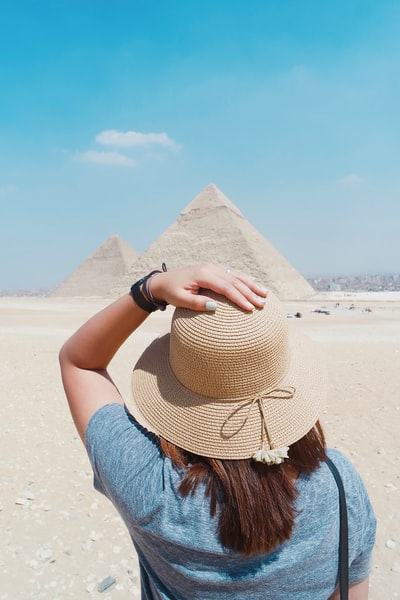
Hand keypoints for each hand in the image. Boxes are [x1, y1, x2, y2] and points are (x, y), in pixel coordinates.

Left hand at [150, 263, 267, 311]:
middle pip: (235, 281)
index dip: (239, 298)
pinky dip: (245, 278)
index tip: (250, 308)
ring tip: (265, 293)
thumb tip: (215, 307)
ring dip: (252, 284)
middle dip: (250, 292)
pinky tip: (255, 283)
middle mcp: (211, 268)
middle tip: (263, 303)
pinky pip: (233, 273)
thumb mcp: (180, 300)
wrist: (163, 281)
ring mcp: (213, 267)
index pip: (226, 288)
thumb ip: (197, 303)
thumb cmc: (172, 292)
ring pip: (237, 275)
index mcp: (203, 275)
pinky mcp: (214, 269)